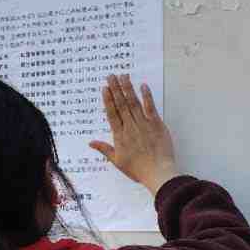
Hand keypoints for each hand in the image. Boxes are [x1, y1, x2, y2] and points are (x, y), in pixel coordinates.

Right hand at [89, 74, 181, 194]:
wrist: (158, 174)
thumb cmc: (138, 170)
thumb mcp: (117, 161)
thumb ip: (104, 149)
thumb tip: (90, 142)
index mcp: (120, 136)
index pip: (112, 114)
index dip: (108, 100)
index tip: (104, 88)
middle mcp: (131, 127)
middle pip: (121, 105)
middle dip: (116, 89)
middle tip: (111, 76)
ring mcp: (144, 125)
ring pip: (134, 103)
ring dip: (128, 89)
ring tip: (123, 76)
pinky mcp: (157, 125)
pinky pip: (151, 108)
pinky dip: (147, 96)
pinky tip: (143, 86)